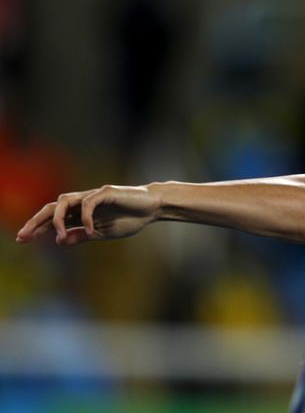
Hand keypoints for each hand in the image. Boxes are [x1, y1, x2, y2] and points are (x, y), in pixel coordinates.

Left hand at [16, 184, 160, 244]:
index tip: (22, 240)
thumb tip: (60, 241)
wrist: (153, 208)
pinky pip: (89, 203)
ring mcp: (93, 195)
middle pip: (52, 207)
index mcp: (81, 212)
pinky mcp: (106, 192)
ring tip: (58, 235)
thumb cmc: (131, 219)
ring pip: (64, 201)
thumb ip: (82, 236)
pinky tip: (90, 230)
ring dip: (57, 219)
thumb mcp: (104, 233)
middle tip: (23, 236)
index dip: (37, 227)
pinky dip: (86, 218)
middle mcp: (83, 201)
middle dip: (36, 221)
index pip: (53, 218)